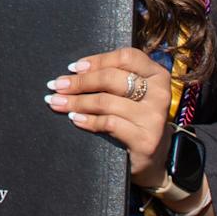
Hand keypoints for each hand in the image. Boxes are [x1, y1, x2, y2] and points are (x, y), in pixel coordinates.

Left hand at [48, 48, 175, 185]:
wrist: (154, 158)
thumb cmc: (136, 118)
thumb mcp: (133, 94)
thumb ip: (114, 78)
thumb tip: (74, 71)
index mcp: (157, 74)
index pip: (126, 57)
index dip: (98, 60)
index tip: (74, 67)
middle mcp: (160, 93)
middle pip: (111, 78)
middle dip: (79, 82)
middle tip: (57, 86)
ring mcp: (154, 117)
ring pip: (106, 101)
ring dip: (76, 102)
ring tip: (57, 103)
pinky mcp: (145, 139)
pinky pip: (109, 123)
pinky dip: (88, 120)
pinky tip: (75, 119)